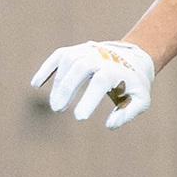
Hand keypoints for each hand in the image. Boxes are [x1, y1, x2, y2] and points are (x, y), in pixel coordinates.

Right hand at [30, 40, 155, 128]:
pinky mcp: (74, 50)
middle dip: (67, 89)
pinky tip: (36, 84)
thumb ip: (127, 113)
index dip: (89, 99)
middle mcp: (99, 57)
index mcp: (115, 69)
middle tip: (58, 109)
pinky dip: (46, 69)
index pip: (100, 82)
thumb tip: (110, 125)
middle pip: (80, 69)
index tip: (80, 118)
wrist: (135, 58)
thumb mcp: (140, 100)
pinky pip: (57, 57)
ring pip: (67, 63)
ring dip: (58, 84)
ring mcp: (85, 51)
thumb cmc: (134, 84)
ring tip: (56, 105)